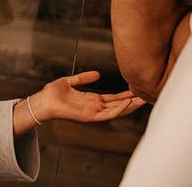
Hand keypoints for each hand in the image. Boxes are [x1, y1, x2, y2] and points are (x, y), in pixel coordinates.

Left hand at [13, 71, 144, 135]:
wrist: (43, 101)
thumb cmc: (53, 93)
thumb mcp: (70, 82)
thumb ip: (83, 78)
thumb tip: (98, 74)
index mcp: (91, 100)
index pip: (113, 98)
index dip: (125, 94)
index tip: (137, 89)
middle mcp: (94, 107)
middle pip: (118, 104)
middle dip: (132, 100)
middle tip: (148, 95)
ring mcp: (93, 113)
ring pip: (116, 110)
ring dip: (130, 106)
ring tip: (143, 100)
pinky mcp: (89, 117)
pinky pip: (106, 114)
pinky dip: (118, 110)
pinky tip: (127, 104)